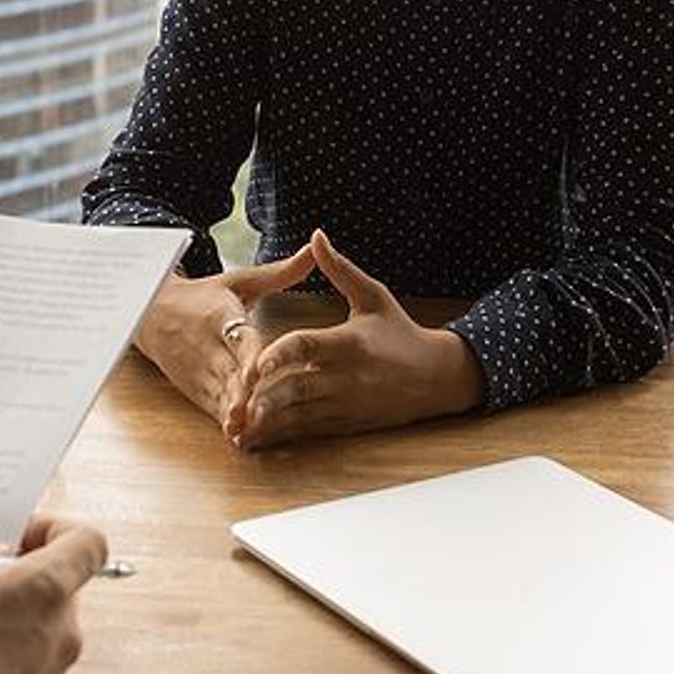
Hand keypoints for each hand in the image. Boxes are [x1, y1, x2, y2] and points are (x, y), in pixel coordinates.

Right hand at [0, 515, 107, 673]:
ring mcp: (55, 671)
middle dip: (21, 578)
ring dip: (12, 618)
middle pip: (60, 586)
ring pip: (43, 626)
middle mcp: (62, 630)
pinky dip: (8, 653)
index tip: (21, 537)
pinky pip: (32, 662)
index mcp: (45, 589)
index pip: (87, 542)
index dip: (56, 529)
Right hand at [130, 245, 316, 434]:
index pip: (237, 336)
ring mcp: (199, 369)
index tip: (257, 370)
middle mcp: (207, 345)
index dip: (247, 354)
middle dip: (241, 393)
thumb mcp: (239, 280)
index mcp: (220, 315)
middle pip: (228, 371)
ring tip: (248, 432)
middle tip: (255, 412)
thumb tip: (315, 248)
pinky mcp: (194, 387)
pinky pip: (212, 406)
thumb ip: (280, 272)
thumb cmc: (205, 296)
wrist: (151, 312)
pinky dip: (225, 421)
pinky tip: (241, 439)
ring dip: (233, 412)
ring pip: (219, 393)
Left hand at [230, 229, 483, 450]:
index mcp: (349, 343)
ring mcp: (345, 404)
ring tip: (238, 424)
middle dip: (266, 395)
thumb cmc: (400, 331)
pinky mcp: (346, 423)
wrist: (437, 377)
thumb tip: (316, 235)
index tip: (257, 361)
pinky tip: (258, 438)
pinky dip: (284, 435)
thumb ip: (340, 269)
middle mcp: (346, 376)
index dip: (282, 354)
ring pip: (300, 413)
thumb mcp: (373, 296)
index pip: (309, 346)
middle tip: (235, 398)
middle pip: (298, 386)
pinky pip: (310, 431)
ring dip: (269, 420)